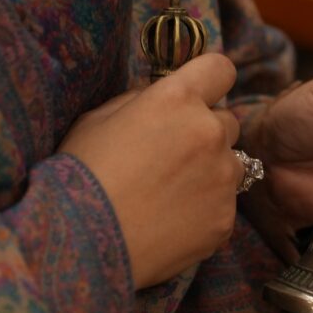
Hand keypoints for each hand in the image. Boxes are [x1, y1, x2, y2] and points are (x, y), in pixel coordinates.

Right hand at [59, 54, 243, 288]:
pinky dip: (204, 210)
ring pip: (231, 165)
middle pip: (227, 121)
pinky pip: (223, 205)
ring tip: (169, 193)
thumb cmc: (81, 175)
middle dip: (205, 132)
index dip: (210, 79)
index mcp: (178, 100)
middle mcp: (209, 133)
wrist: (81, 243)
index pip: (220, 69)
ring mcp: (222, 179)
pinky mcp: (225, 219)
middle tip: (171, 155)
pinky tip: (170, 221)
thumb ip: (140, 99)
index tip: (201, 92)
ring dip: (210, 172)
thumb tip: (159, 94)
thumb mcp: (97, 119)